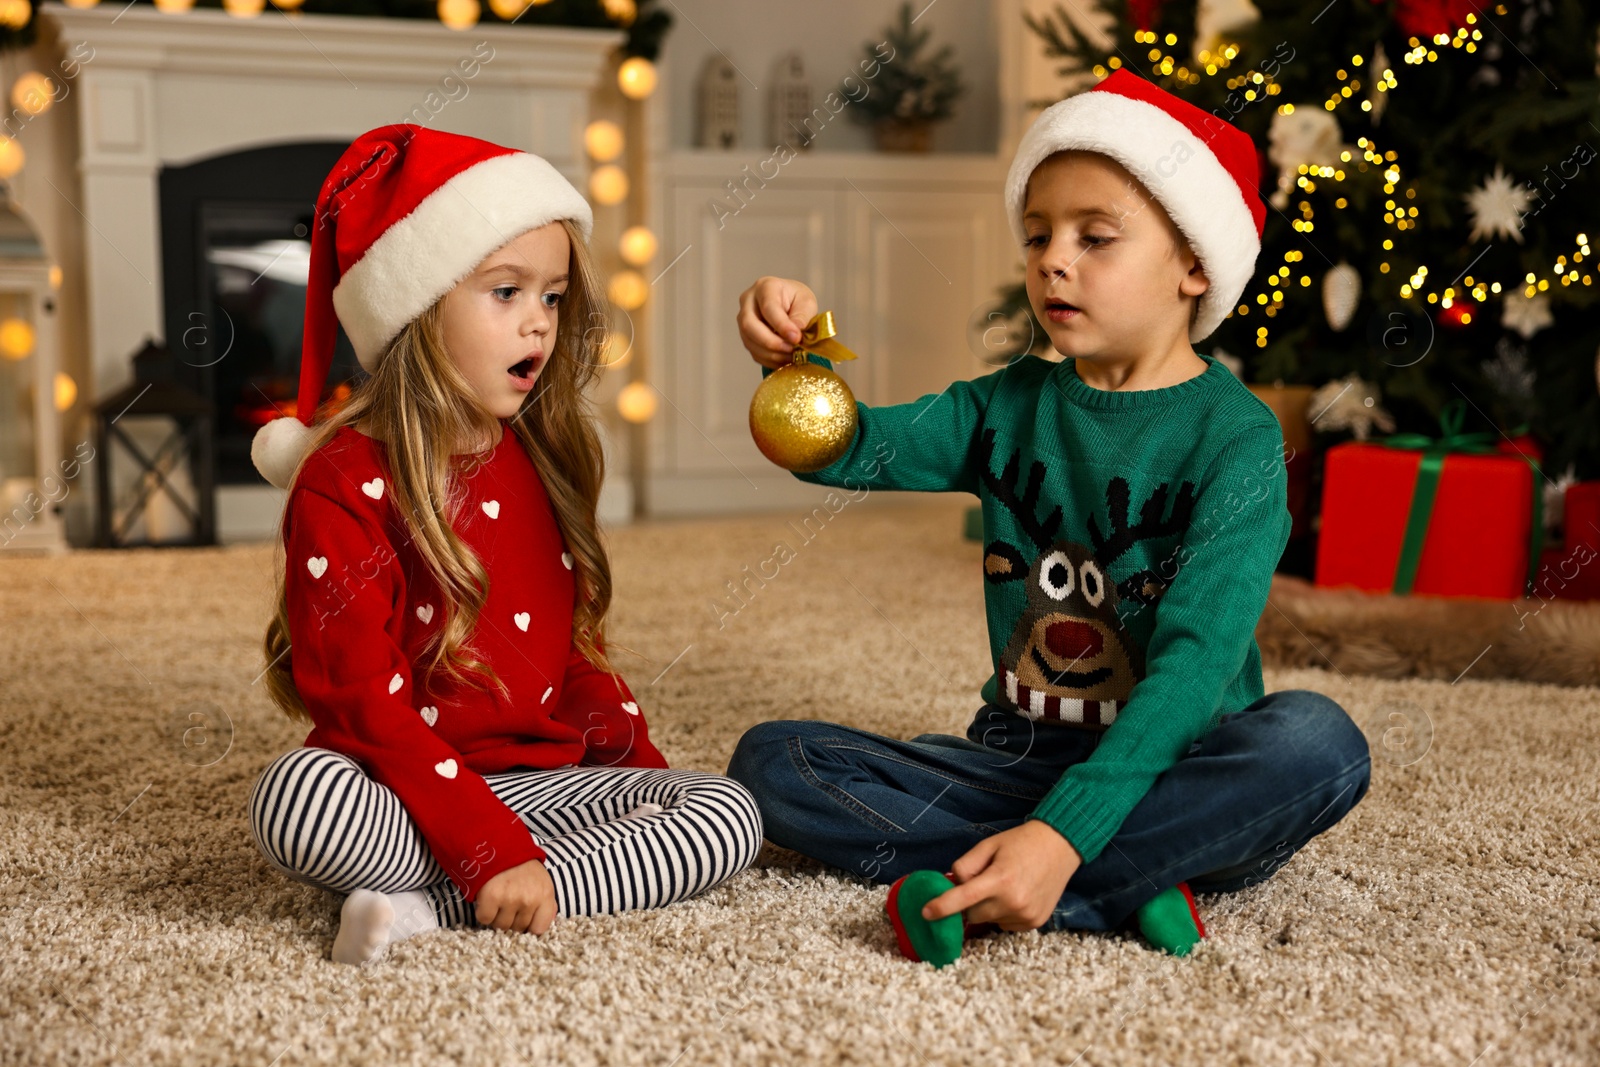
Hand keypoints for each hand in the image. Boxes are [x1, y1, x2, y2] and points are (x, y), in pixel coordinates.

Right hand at [475, 859, 557, 933]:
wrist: (499, 846)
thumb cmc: (522, 867)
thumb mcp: (542, 882)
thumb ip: (547, 905)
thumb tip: (544, 925)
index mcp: (545, 894)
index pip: (540, 928)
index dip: (529, 926)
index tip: (524, 918)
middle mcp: (529, 899)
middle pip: (518, 928)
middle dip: (512, 919)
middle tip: (509, 901)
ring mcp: (510, 899)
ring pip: (501, 926)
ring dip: (497, 916)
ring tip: (499, 899)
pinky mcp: (491, 897)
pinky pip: (485, 919)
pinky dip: (483, 912)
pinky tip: (488, 899)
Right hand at [736, 276, 818, 367]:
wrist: (788, 305)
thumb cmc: (797, 300)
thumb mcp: (807, 303)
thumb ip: (802, 317)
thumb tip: (795, 335)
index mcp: (765, 287)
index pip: (768, 307)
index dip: (781, 325)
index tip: (796, 338)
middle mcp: (748, 302)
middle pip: (750, 325)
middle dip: (771, 342)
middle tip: (791, 350)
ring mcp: (743, 320)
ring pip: (749, 341)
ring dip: (771, 354)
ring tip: (792, 357)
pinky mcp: (746, 336)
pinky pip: (753, 352)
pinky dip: (769, 360)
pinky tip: (784, 360)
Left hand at [922, 820, 1082, 931]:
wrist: (1060, 846)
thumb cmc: (1020, 842)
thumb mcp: (988, 845)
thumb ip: (965, 866)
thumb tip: (953, 886)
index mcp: (1000, 879)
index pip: (964, 898)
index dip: (942, 907)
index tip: (925, 913)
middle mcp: (1014, 901)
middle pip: (973, 915)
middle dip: (970, 902)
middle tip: (984, 881)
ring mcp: (1026, 915)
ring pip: (989, 921)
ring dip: (989, 907)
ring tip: (1007, 885)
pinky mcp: (1035, 923)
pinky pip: (1005, 925)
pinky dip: (1004, 913)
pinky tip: (1017, 894)